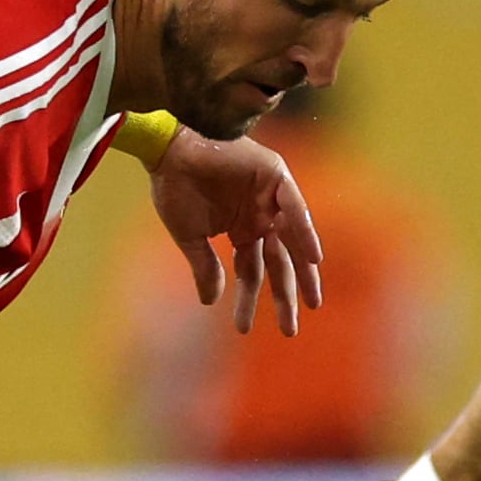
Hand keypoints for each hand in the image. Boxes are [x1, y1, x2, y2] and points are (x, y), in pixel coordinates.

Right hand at [149, 129, 323, 337]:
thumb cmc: (174, 188)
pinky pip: (294, 207)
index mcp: (241, 230)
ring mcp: (268, 197)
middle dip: (285, 294)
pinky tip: (312, 259)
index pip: (251, 271)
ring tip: (311, 302)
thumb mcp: (190, 238)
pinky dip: (304, 231)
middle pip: (278, 261)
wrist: (168, 150)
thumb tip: (210, 302)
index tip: (244, 329)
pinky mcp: (274, 175)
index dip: (249, 300)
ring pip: (293, 239)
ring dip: (304, 270)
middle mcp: (259, 216)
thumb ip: (205, 268)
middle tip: (291, 327)